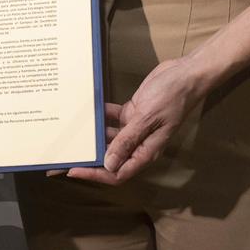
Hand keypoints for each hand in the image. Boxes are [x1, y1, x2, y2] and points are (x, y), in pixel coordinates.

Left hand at [66, 58, 206, 184]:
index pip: (117, 173)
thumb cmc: (172, 98)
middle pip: (110, 158)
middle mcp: (139, 143)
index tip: (73, 170)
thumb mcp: (147, 118)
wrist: (186, 75)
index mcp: (146, 151)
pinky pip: (112, 119)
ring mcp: (136, 128)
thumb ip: (128, 140)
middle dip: (88, 159)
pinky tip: (86, 113)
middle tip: (63, 157)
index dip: (95, 175)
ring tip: (69, 136)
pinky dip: (101, 116)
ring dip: (92, 138)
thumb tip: (109, 164)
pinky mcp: (133, 113)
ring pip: (109, 139)